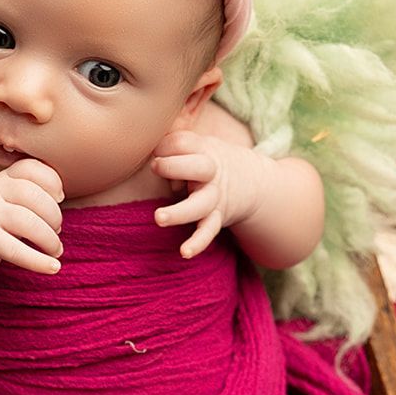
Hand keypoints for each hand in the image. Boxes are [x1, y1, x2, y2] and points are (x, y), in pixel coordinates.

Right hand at [0, 157, 64, 275]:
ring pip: (27, 222)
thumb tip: (60, 198)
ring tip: (55, 250)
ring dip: (49, 239)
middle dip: (54, 216)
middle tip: (57, 231)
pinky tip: (53, 267)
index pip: (32, 168)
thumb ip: (33, 192)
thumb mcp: (10, 199)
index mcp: (3, 178)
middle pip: (33, 196)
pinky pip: (16, 250)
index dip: (53, 182)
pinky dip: (38, 261)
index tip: (60, 198)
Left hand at [150, 130, 266, 257]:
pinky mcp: (215, 218)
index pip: (182, 143)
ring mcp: (214, 197)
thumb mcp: (195, 143)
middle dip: (175, 167)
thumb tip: (146, 147)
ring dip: (179, 212)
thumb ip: (170, 142)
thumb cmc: (205, 159)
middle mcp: (211, 173)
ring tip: (159, 218)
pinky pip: (207, 231)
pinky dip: (198, 243)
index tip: (155, 153)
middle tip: (154, 166)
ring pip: (199, 205)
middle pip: (198, 167)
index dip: (165, 147)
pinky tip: (185, 252)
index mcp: (203, 150)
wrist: (249, 180)